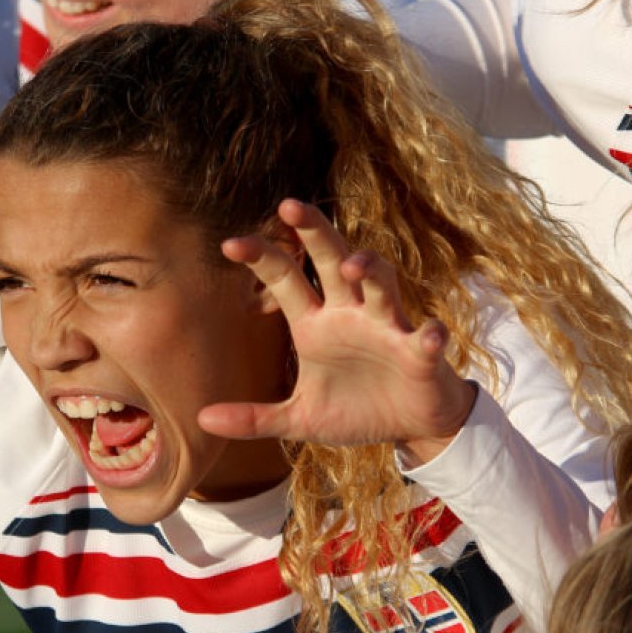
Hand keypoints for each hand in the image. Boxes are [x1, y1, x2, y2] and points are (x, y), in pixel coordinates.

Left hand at [198, 199, 475, 464]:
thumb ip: (254, 419)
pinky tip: (429, 336)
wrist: (409, 426)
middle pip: (331, 260)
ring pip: (380, 285)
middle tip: (289, 206)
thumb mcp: (299, 419)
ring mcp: (388, 329)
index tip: (229, 244)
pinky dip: (430, 336)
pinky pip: (426, 338)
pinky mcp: (421, 354)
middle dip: (314, 232)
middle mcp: (350, 314)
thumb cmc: (354, 410)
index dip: (261, 258)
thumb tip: (202, 419)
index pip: (285, 278)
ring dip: (370, 270)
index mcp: (316, 323)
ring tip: (352, 266)